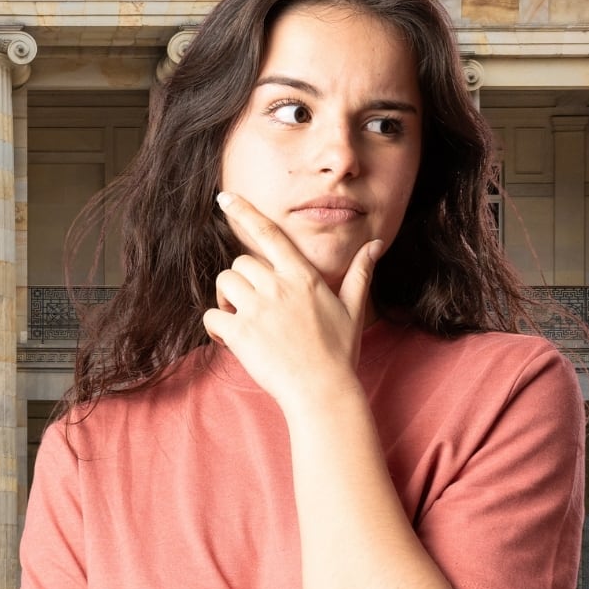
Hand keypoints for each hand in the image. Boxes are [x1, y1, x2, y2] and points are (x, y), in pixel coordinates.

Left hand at [200, 192, 381, 411]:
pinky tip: (231, 340)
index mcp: (303, 277)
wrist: (323, 392)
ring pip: (224, 283)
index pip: (269, 234)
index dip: (244, 212)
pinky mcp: (240, 332)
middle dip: (242, 281)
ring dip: (227, 300)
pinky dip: (216, 326)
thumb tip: (376, 245)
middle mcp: (278, 287)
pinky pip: (212, 315)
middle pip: (240, 263)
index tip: (224, 196)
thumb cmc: (339, 352)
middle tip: (255, 307)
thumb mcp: (353, 308)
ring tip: (245, 322)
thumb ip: (359, 272)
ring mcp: (258, 309)